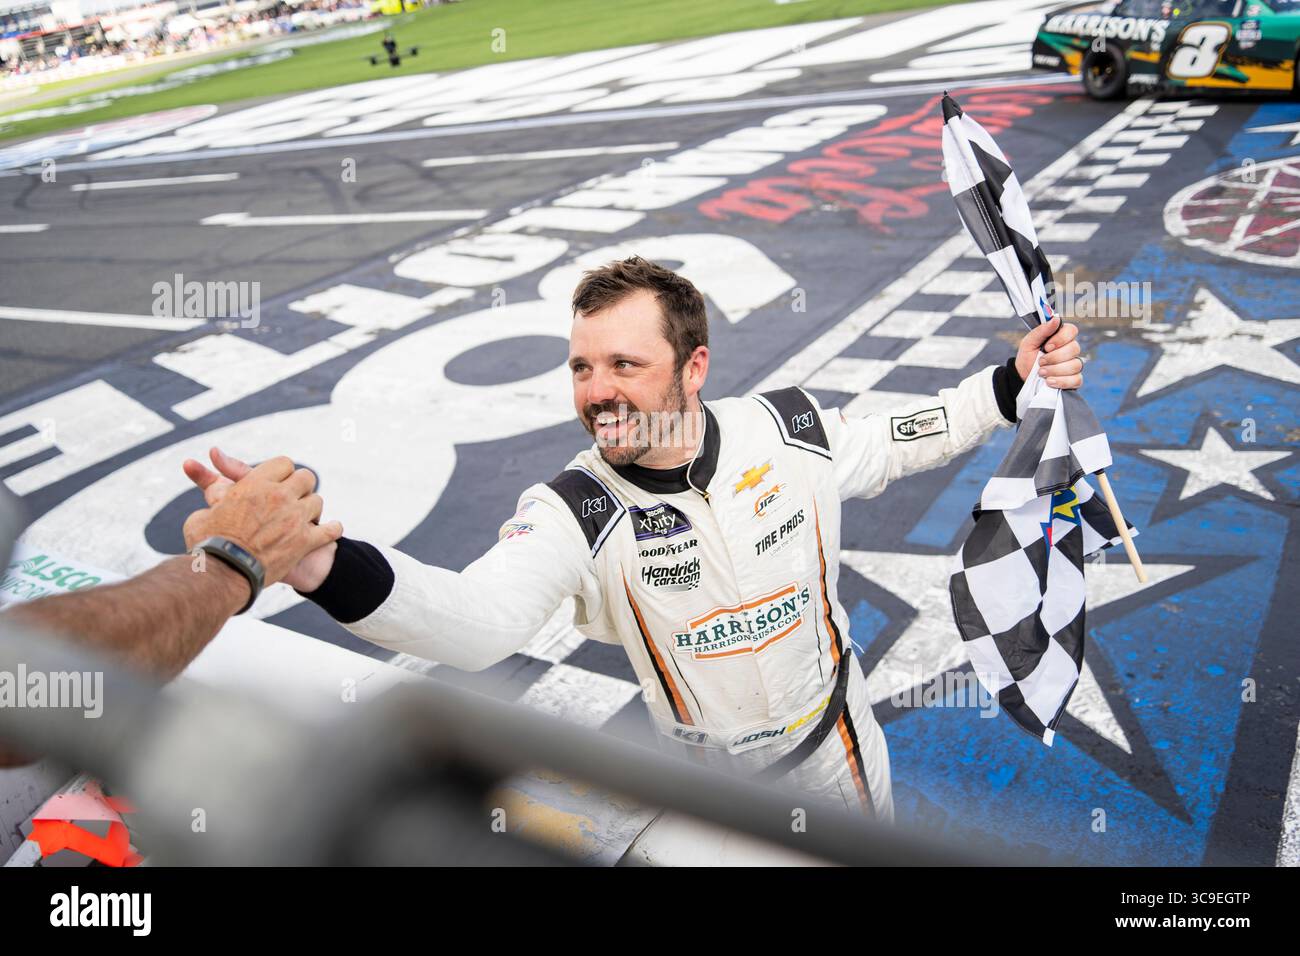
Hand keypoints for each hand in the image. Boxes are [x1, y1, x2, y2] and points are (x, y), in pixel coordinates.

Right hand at [182, 450, 340, 590]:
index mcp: (255, 483)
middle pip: (306, 478)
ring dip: (312, 509)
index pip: (283, 463)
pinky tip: (332, 530)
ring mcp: (295, 518)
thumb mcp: (203, 511)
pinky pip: (329, 530)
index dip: (283, 472)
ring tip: (305, 518)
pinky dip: (332, 530)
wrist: (225, 573)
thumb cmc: (208, 544)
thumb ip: (210, 489)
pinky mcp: (305, 541)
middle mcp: (279, 496)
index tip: (280, 481)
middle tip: (296, 497)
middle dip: (301, 486)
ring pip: (317, 502)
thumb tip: (193, 466)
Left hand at [1015, 316, 1083, 388]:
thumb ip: (1041, 330)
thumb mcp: (1029, 342)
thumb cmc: (1027, 357)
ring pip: (1075, 365)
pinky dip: (1061, 381)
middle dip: (1054, 357)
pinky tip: (1049, 382)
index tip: (1047, 347)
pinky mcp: (1074, 379)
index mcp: (1061, 337)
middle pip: (1074, 349)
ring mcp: (1074, 364)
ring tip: (1041, 372)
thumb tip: (1056, 319)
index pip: (1072, 330)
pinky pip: (1076, 380)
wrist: (1023, 376)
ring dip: (1055, 370)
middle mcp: (1071, 350)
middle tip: (1040, 362)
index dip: (1061, 339)